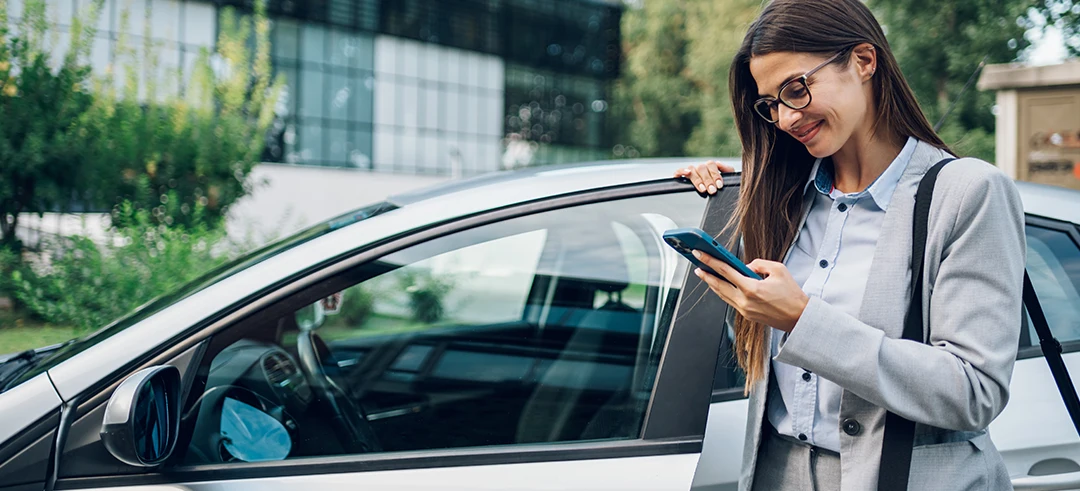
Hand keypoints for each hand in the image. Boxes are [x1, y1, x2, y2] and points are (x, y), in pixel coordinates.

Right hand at [674, 160, 735, 194]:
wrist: (714, 199)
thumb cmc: (720, 188)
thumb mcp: (727, 179)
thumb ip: (727, 169)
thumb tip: (719, 163)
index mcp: (710, 167)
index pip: (711, 165)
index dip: (715, 175)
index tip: (719, 185)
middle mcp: (700, 168)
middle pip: (701, 168)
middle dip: (708, 180)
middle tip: (712, 191)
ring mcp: (690, 172)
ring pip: (691, 170)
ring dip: (697, 180)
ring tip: (703, 190)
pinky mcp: (681, 177)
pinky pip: (679, 171)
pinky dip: (682, 171)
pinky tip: (687, 174)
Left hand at [691, 252, 808, 332]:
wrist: (799, 318)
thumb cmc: (792, 294)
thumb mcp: (778, 269)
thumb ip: (758, 264)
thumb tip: (745, 266)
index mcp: (751, 288)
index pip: (725, 271)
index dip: (710, 260)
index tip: (700, 254)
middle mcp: (745, 301)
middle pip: (718, 285)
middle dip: (705, 274)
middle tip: (697, 265)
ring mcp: (745, 310)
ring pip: (722, 295)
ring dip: (712, 284)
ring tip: (705, 274)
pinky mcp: (747, 315)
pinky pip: (730, 301)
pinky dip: (723, 292)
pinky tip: (720, 286)